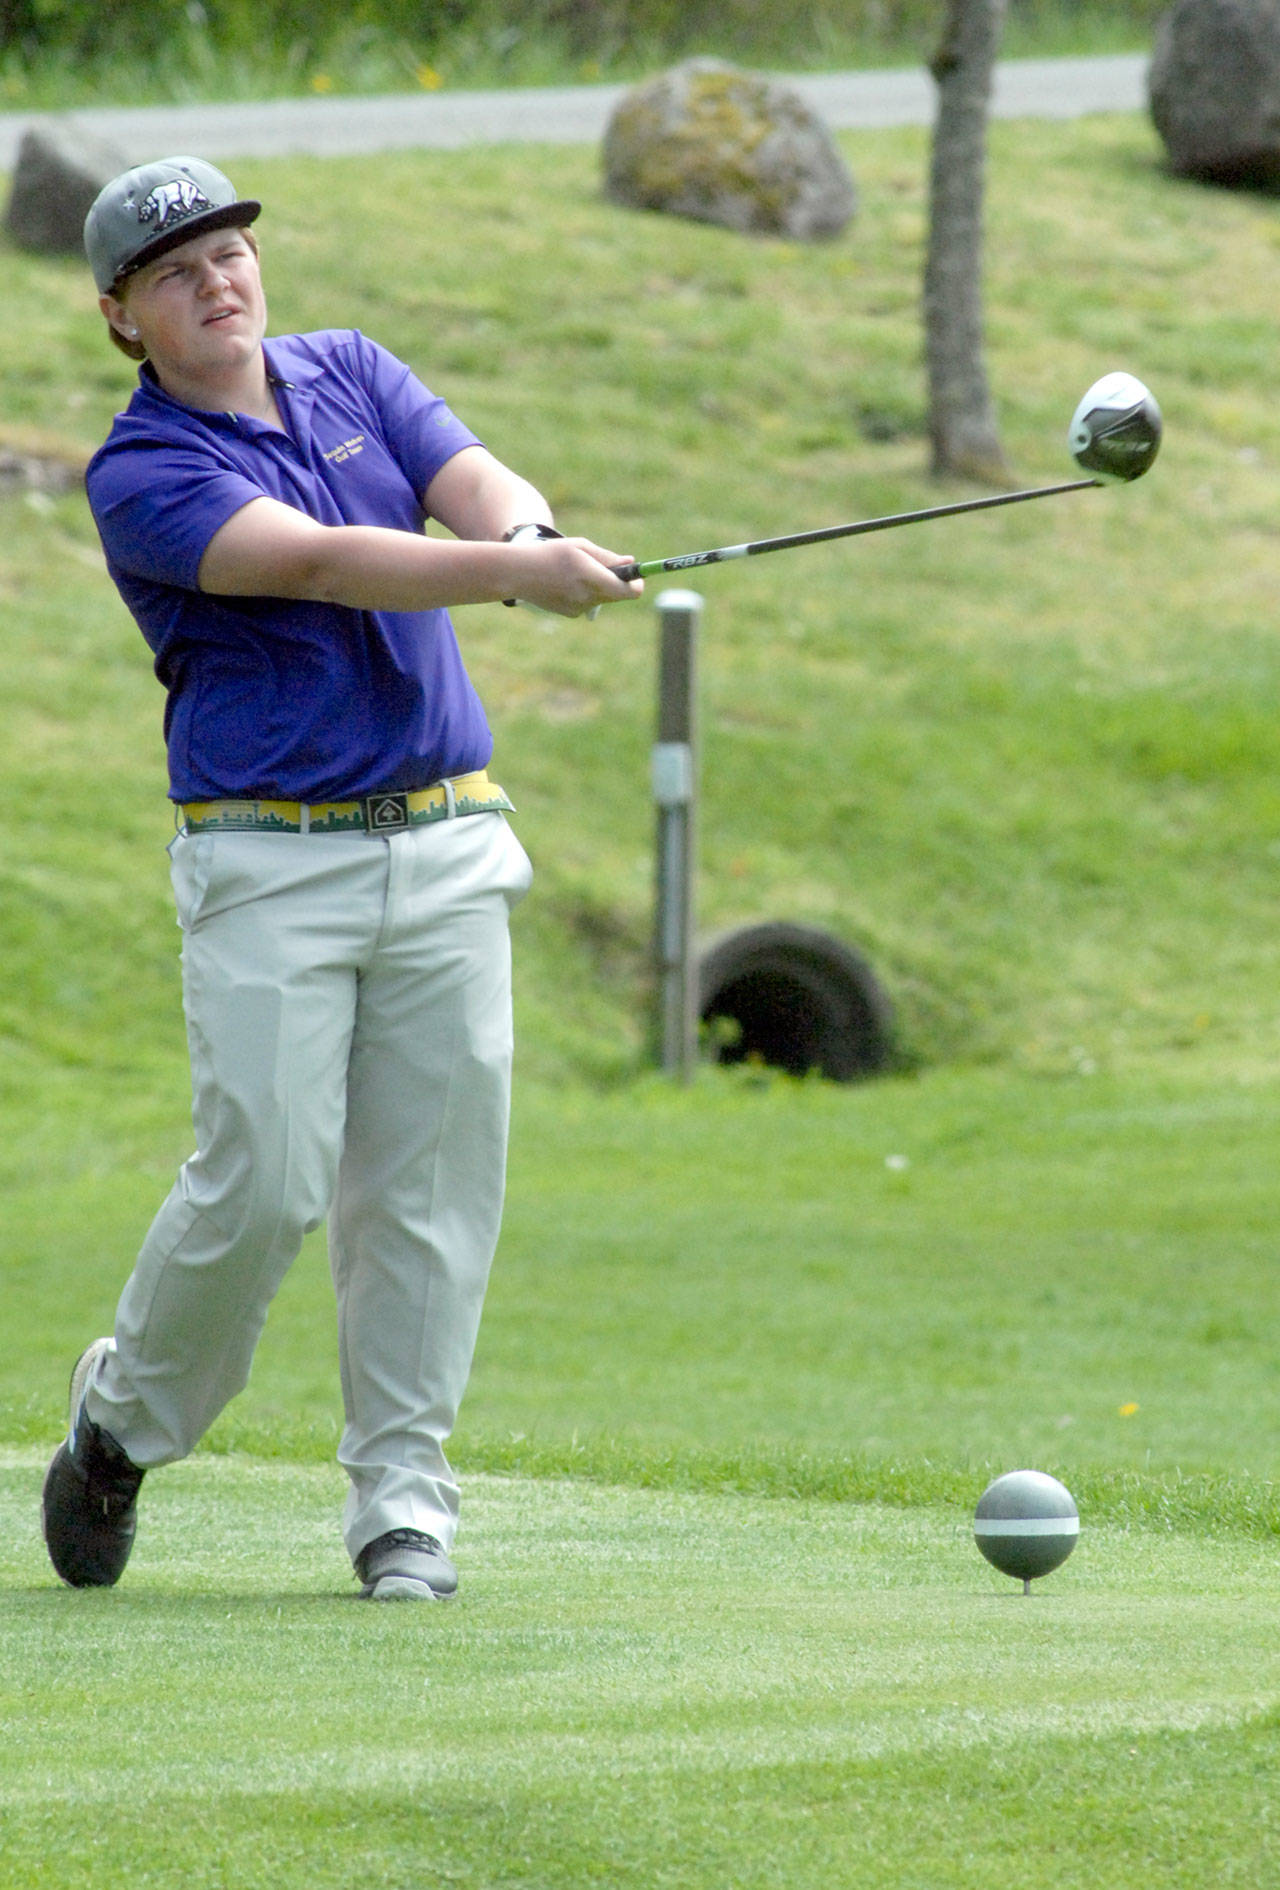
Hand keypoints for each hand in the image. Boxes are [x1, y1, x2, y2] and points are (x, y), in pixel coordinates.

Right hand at [503, 529, 643, 617]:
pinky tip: (566, 583)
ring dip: (599, 586)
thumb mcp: (580, 547)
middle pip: (618, 595)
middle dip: (618, 582)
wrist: (518, 574)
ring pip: (602, 598)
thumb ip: (607, 557)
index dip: (637, 583)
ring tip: (578, 571)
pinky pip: (588, 602)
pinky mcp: (571, 614)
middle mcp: (588, 597)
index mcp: (592, 577)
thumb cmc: (550, 554)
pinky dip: (585, 593)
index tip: (636, 574)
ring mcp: (579, 608)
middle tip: (607, 566)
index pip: (629, 591)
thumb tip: (630, 562)